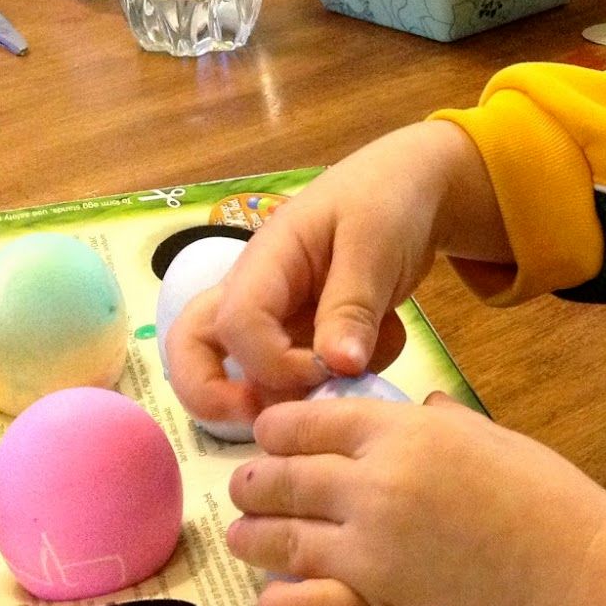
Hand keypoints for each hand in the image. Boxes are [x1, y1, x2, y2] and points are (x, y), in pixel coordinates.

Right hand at [166, 121, 508, 425]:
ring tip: (351, 377)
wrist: (415, 188)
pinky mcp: (304, 334)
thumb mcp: (374, 244)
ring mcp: (277, 317)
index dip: (273, 363)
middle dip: (212, 396)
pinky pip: (301, 374)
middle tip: (269, 417)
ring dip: (293, 392)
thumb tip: (336, 367)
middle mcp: (255, 293)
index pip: (236, 325)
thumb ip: (352, 306)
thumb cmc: (387, 200)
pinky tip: (384, 344)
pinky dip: (339, 377)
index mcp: (264, 261)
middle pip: (191, 349)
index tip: (327, 368)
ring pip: (240, 372)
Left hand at [225, 393, 605, 605]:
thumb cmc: (549, 498)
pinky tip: (273, 599)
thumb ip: (443, 420)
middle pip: (282, 479)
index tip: (269, 438)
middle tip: (244, 489)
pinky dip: (277, 604)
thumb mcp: (493, 435)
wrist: (576, 575)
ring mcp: (367, 552)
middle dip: (253, 483)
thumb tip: (421, 407)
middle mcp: (371, 487)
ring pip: (279, 541)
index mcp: (401, 433)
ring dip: (253, 538)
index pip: (307, 422)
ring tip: (245, 538)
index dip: (276, 430)